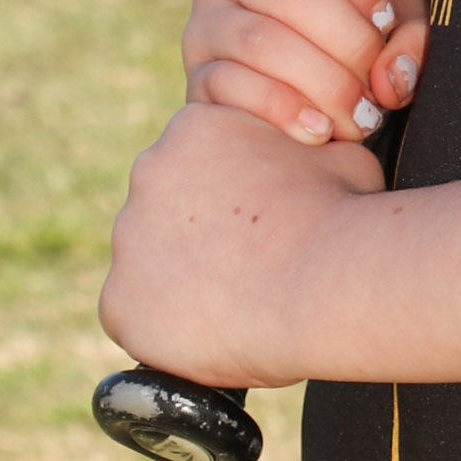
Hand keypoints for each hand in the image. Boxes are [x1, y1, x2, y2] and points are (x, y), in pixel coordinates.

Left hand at [102, 103, 377, 388]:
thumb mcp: (341, 156)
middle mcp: (147, 172)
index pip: (198, 162)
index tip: (260, 224)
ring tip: (238, 303)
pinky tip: (211, 332)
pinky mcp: (118, 301)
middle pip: (167, 210)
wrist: (322, 280)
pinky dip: (166, 329)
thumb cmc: (341, 214)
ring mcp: (127, 237)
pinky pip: (137, 318)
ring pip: (150, 264)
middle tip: (249, 266)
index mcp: (194, 127)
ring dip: (183, 280)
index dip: (232, 196)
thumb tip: (321, 157)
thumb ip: (310, 152)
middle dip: (200, 236)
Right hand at [181, 0, 428, 147]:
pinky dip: (285, 112)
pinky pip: (233, 86)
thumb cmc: (343, 39)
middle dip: (347, 40)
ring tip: (359, 116)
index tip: (386, 20)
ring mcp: (204, 18)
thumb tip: (393, 77)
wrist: (289, 95)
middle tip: (376, 81)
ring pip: (261, 41)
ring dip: (323, 84)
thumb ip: (407, 34)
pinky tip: (320, 131)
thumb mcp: (384, 20)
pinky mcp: (195, 73)